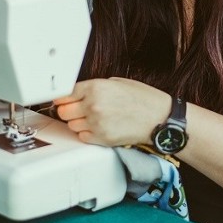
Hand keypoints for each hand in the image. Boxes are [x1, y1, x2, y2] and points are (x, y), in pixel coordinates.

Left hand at [53, 77, 169, 146]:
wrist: (159, 118)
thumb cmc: (143, 99)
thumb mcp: (117, 83)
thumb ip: (94, 87)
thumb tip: (76, 93)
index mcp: (95, 87)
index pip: (64, 94)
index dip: (63, 98)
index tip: (63, 100)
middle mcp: (93, 105)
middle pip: (63, 112)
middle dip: (69, 111)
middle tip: (78, 110)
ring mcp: (96, 123)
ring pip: (72, 126)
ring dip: (78, 123)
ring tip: (93, 119)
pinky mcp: (102, 139)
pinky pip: (83, 137)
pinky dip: (87, 134)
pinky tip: (99, 127)